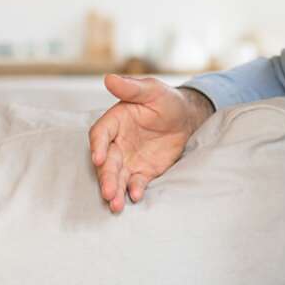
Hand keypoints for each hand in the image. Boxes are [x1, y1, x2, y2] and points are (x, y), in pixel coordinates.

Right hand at [89, 75, 214, 212]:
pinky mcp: (142, 171)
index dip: (97, 146)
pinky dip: (135, 190)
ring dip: (115, 190)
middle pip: (107, 161)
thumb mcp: (152, 90)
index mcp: (115, 121)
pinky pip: (136, 182)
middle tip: (108, 192)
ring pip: (117, 176)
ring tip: (116, 205)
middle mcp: (117, 142)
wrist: (186, 119)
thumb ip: (132, 87)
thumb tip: (109, 78)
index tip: (98, 158)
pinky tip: (136, 197)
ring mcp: (129, 159)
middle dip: (106, 177)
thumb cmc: (166, 100)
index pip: (100, 134)